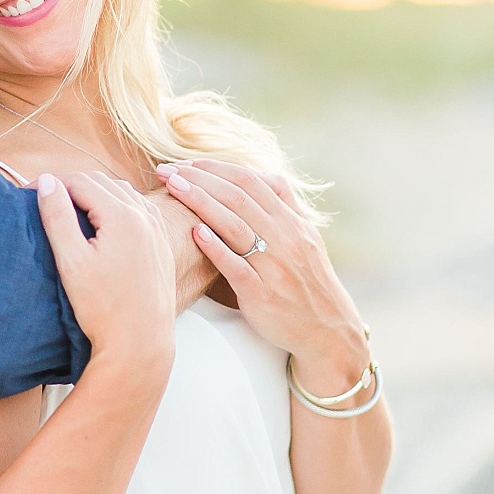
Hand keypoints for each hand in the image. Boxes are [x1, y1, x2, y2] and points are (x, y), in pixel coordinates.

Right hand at [35, 170, 176, 385]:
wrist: (140, 344)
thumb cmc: (102, 308)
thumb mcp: (71, 261)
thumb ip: (57, 217)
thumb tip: (47, 181)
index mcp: (122, 215)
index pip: (79, 181)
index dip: (49, 184)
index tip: (26, 195)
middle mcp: (144, 216)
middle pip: (101, 182)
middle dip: (70, 186)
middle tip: (43, 200)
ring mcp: (157, 230)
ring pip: (122, 192)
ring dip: (95, 193)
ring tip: (69, 209)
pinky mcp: (161, 245)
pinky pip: (139, 209)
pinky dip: (117, 205)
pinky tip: (104, 220)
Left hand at [156, 160, 369, 397]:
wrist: (327, 330)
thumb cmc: (308, 282)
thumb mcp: (305, 238)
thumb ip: (284, 206)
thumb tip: (260, 174)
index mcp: (293, 221)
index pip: (251, 181)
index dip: (215, 168)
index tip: (185, 163)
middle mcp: (285, 238)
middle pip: (238, 197)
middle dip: (199, 178)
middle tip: (166, 170)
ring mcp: (274, 265)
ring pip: (235, 225)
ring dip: (200, 202)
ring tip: (172, 188)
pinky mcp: (262, 293)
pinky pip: (236, 266)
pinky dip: (215, 247)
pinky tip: (194, 232)